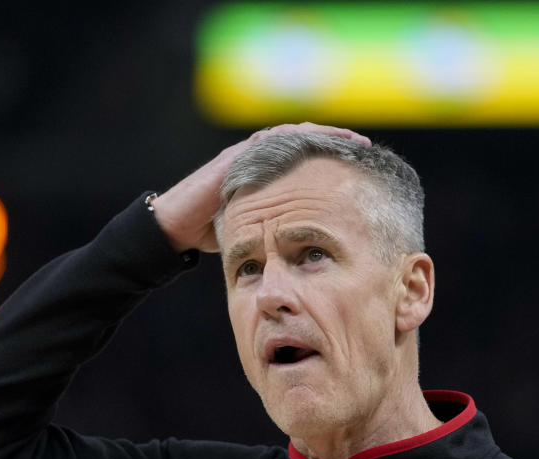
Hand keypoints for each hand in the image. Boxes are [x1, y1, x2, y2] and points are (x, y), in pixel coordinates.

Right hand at [150, 122, 370, 252]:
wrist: (176, 225)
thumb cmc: (208, 228)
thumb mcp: (249, 226)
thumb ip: (270, 224)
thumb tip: (298, 244)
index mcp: (264, 175)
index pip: (305, 158)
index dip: (331, 158)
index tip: (361, 165)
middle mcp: (256, 160)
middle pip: (303, 140)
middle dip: (333, 140)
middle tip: (362, 147)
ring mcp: (245, 155)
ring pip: (289, 135)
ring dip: (319, 134)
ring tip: (346, 140)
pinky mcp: (234, 157)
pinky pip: (268, 142)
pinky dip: (292, 138)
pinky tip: (312, 139)